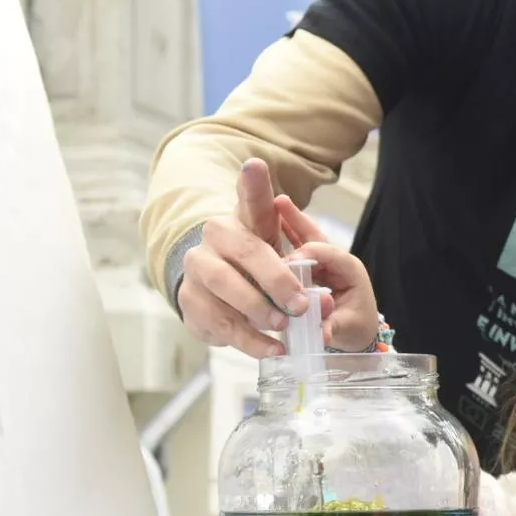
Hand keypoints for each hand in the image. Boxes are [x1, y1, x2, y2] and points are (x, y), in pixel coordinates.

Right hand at [177, 159, 309, 358]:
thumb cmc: (256, 266)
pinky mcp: (190, 302)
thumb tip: (325, 294)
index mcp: (242, 219)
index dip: (253, 184)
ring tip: (284, 327)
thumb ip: (305, 261)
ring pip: (225, 288)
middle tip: (300, 304)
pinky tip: (271, 347)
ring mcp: (198, 269)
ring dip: (259, 311)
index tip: (256, 167)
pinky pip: (220, 323)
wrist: (215, 289)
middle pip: (244, 251)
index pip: (250, 199)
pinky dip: (249, 340)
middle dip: (275, 280)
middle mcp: (214, 237)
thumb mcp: (281, 253)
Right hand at [275, 196, 379, 351]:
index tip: (283, 262)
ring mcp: (323, 262)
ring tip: (273, 203)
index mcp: (350, 270)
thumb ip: (333, 327)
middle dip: (296, 222)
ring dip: (288, 222)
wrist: (358, 331)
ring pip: (304, 237)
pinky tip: (267, 223)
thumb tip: (321, 333)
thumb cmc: (355, 327)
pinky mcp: (312, 266)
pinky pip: (296, 247)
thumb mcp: (347, 330)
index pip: (327, 252)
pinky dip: (284, 235)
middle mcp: (336, 261)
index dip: (305, 253)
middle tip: (277, 204)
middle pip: (314, 236)